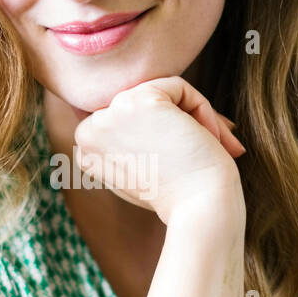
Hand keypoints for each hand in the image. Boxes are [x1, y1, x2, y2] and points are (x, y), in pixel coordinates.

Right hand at [72, 77, 245, 224]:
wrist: (200, 210)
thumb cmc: (180, 196)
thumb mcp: (138, 171)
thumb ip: (128, 143)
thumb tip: (154, 112)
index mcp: (85, 150)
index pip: (126, 117)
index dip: (161, 132)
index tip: (185, 158)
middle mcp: (88, 131)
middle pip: (140, 101)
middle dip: (177, 119)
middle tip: (207, 148)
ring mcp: (111, 114)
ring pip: (160, 90)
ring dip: (192, 115)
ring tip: (212, 144)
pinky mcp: (140, 101)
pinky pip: (177, 86)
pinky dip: (202, 107)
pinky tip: (208, 137)